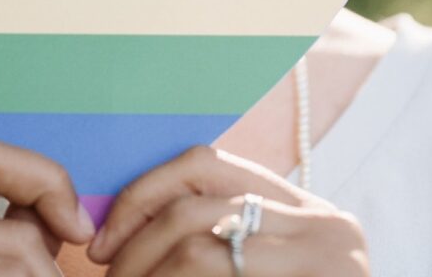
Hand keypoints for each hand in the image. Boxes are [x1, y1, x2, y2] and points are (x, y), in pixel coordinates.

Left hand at [87, 145, 369, 276]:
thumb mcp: (273, 260)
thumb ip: (225, 234)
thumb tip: (123, 233)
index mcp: (302, 205)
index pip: (202, 164)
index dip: (142, 195)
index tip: (103, 242)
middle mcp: (321, 226)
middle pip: (195, 214)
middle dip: (136, 250)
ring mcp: (329, 266)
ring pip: (203, 256)